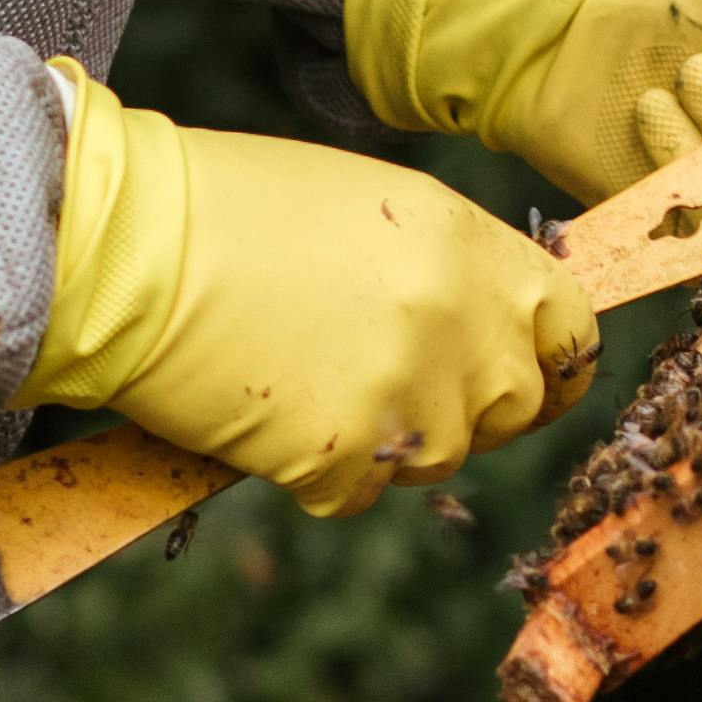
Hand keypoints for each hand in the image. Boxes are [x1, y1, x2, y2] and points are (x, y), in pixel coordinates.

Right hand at [19, 65, 595, 517]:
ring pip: (438, 457)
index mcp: (474, 249)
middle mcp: (461, 324)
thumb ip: (448, 268)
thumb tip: (486, 322)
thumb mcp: (372, 208)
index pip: (572, 330)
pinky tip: (269, 411)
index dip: (552, 361)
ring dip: (388, 438)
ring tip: (308, 376)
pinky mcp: (343, 459)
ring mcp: (408, 397)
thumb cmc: (232, 210)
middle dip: (467, 407)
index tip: (528, 377)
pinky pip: (357, 493)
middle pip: (516, 407)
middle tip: (389, 380)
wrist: (129, 246)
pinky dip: (318, 471)